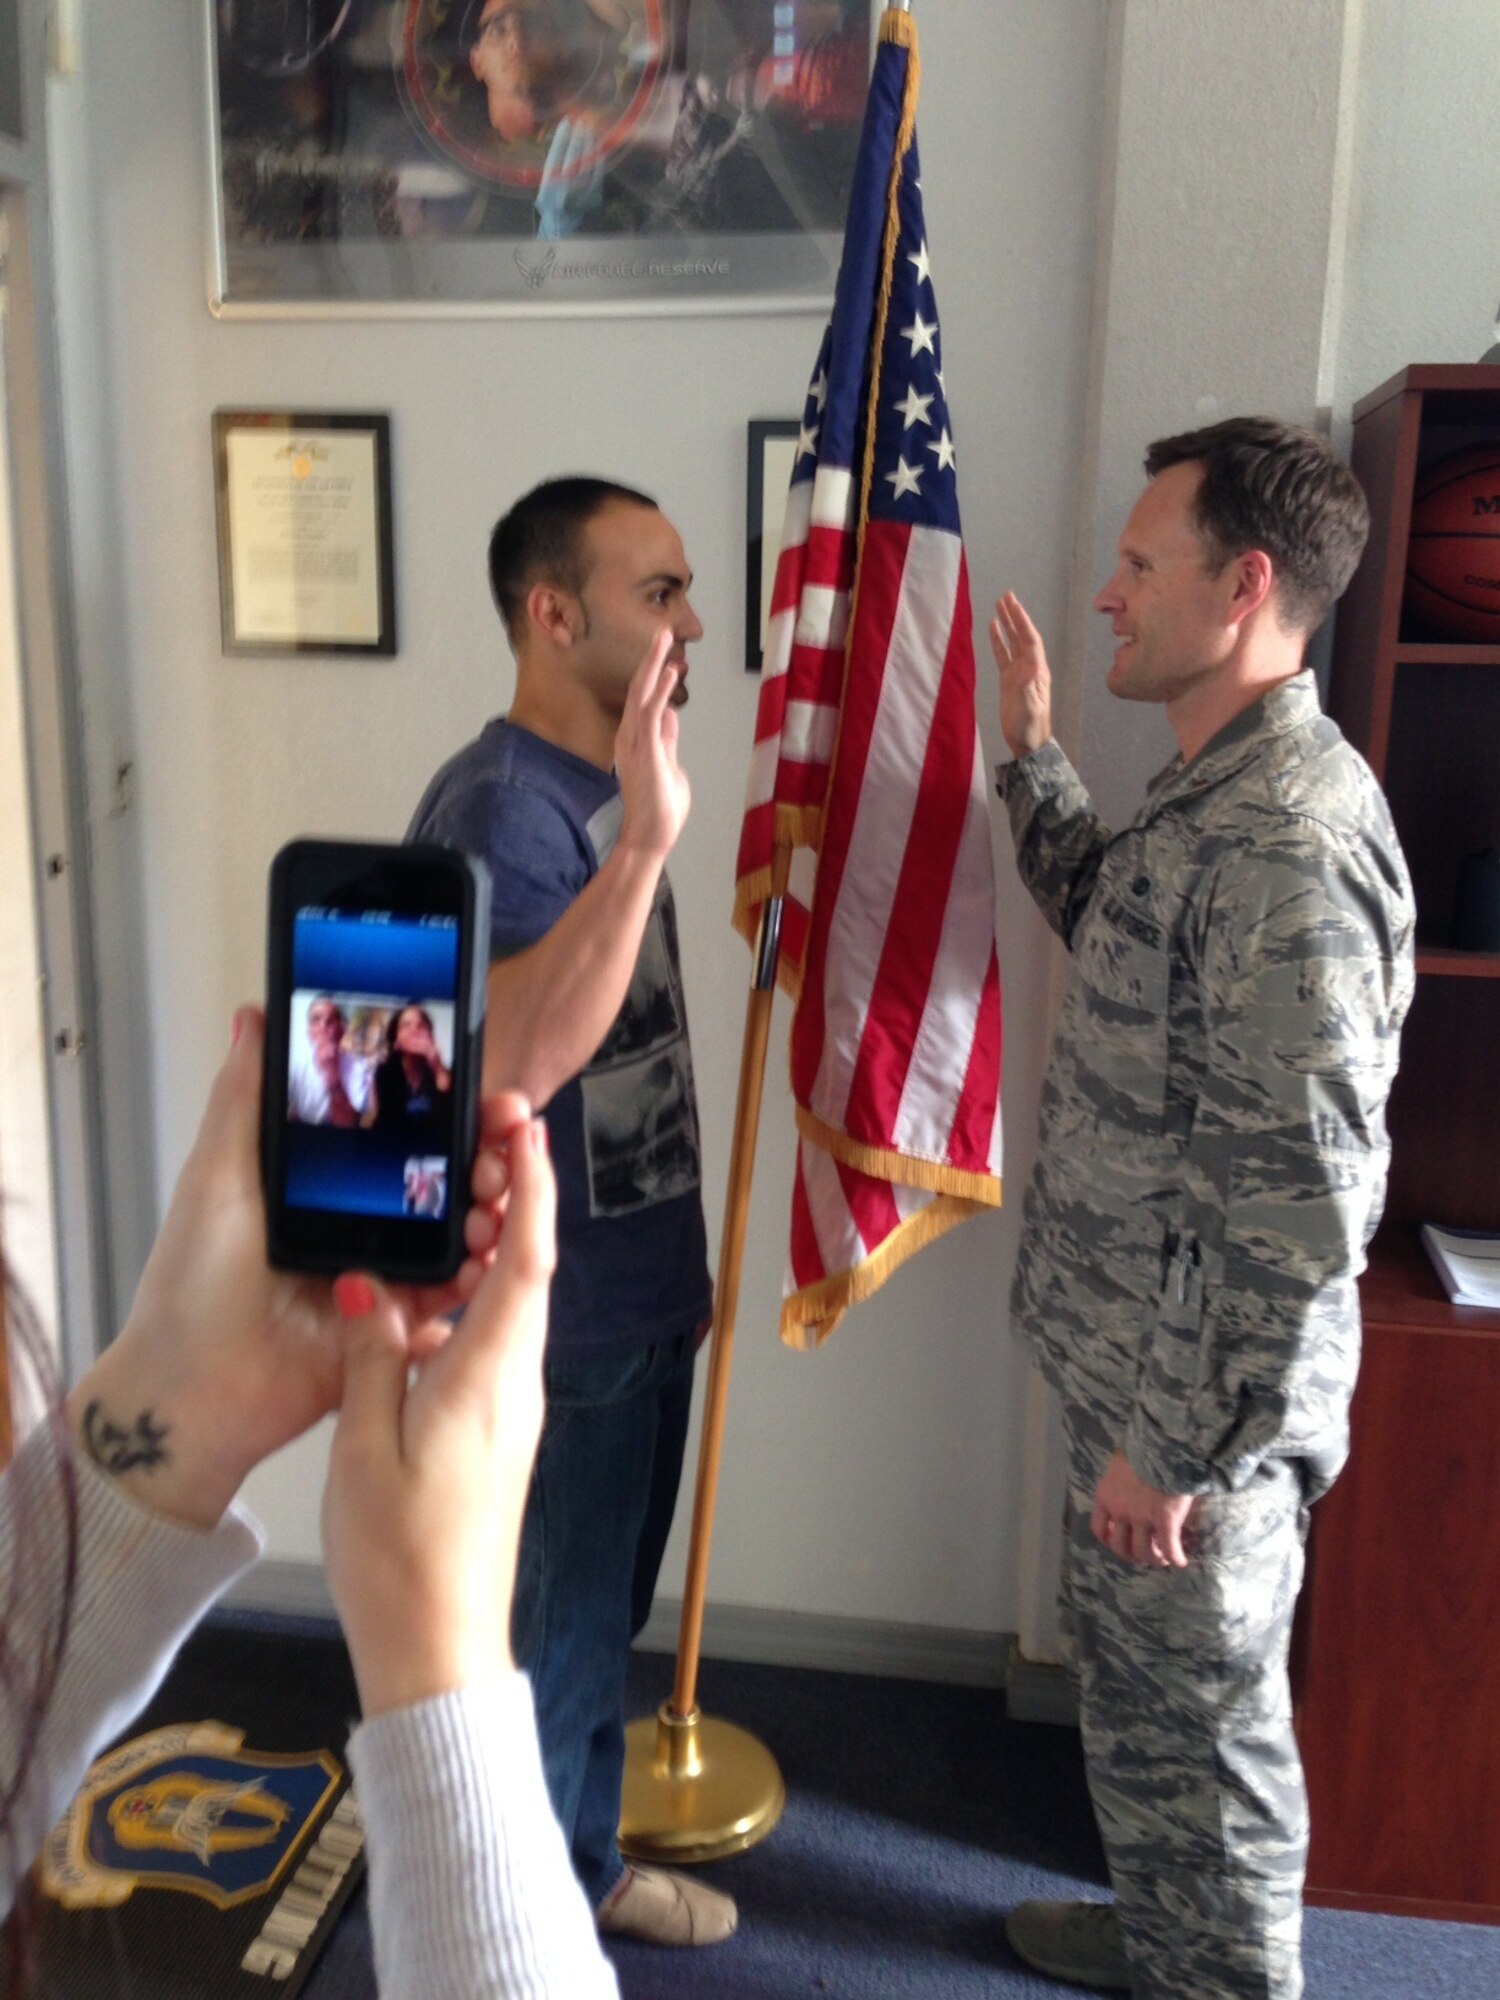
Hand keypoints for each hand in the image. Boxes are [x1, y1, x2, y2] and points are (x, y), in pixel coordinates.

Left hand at [66, 1006, 517, 1532]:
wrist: (191, 1389)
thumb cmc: (191, 1285)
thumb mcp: (217, 1177)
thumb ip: (245, 1100)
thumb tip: (255, 1018)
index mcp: (323, 1179)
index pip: (401, 1131)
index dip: (447, 1109)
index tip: (484, 1089)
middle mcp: (360, 1220)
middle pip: (442, 1177)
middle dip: (486, 1154)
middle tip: (508, 1138)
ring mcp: (380, 1272)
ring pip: (457, 1231)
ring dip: (489, 1208)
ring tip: (495, 1195)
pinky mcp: (394, 1325)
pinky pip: (449, 1294)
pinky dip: (477, 1273)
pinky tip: (489, 1252)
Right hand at [322, 1114, 555, 1717]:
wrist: (439, 1645)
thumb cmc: (400, 1556)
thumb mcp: (365, 1447)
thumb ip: (372, 1355)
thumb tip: (369, 1283)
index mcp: (489, 1376)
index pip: (527, 1258)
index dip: (532, 1187)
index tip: (524, 1128)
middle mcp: (516, 1383)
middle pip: (528, 1269)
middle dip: (514, 1197)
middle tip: (482, 1141)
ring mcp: (511, 1409)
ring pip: (513, 1304)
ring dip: (495, 1246)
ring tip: (456, 1196)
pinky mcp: (496, 1432)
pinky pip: (494, 1342)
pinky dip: (475, 1298)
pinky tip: (432, 1291)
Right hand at [615, 628, 690, 861]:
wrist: (651, 838)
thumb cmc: (659, 809)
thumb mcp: (668, 765)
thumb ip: (667, 740)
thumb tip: (670, 716)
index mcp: (637, 739)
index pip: (645, 698)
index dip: (655, 674)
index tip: (668, 653)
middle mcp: (631, 736)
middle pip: (639, 689)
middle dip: (651, 658)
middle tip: (662, 632)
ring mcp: (636, 743)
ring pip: (642, 694)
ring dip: (653, 665)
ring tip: (663, 638)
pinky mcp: (646, 752)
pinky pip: (651, 715)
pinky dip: (660, 691)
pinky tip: (670, 671)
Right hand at [989, 591, 1053, 759]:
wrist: (1028, 742)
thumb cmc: (1030, 728)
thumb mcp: (1029, 710)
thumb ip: (1028, 690)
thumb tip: (1027, 669)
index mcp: (1037, 671)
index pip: (1030, 641)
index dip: (1022, 622)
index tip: (1013, 605)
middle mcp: (1030, 667)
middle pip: (1023, 635)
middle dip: (1015, 616)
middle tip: (1006, 596)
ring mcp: (1019, 672)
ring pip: (1013, 642)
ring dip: (1007, 623)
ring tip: (999, 604)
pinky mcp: (1009, 679)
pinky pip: (1003, 654)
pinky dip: (999, 640)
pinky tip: (993, 627)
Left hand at [1090, 1450, 1195, 1567]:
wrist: (1160, 1443)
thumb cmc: (1142, 1447)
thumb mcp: (1121, 1462)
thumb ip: (1121, 1477)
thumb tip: (1129, 1479)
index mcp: (1106, 1496)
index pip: (1098, 1528)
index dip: (1108, 1540)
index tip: (1117, 1543)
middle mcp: (1120, 1511)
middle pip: (1121, 1546)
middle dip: (1132, 1555)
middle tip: (1144, 1556)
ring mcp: (1142, 1518)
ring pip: (1145, 1552)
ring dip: (1154, 1559)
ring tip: (1164, 1559)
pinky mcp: (1165, 1520)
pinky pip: (1170, 1547)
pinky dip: (1176, 1558)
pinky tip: (1181, 1562)